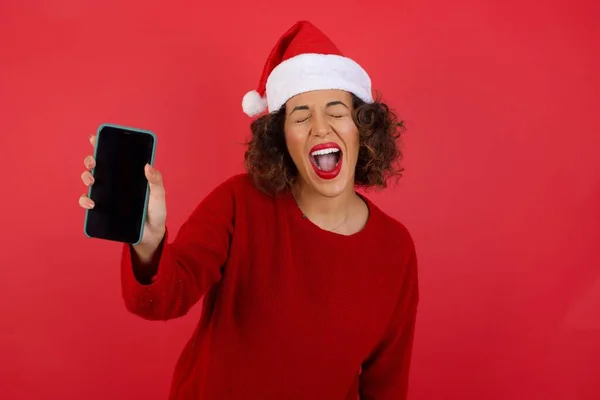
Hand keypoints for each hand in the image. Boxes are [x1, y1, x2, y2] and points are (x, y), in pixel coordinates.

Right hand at [79, 134, 166, 250]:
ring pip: (89, 181)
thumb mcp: (158, 196)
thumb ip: (156, 182)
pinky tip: (92, 203)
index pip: (114, 157)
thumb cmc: (155, 212)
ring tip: (92, 181)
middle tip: (94, 162)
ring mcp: (107, 195)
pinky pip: (87, 202)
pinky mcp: (102, 210)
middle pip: (97, 166)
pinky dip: (85, 200)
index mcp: (128, 175)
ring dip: (86, 177)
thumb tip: (148, 166)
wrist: (151, 234)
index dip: (103, 145)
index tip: (95, 137)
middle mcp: (115, 182)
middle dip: (91, 160)